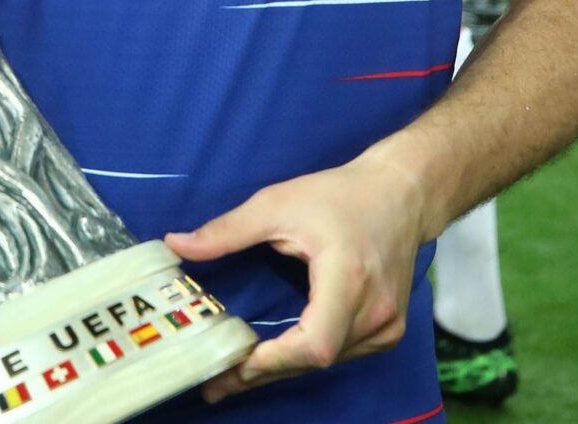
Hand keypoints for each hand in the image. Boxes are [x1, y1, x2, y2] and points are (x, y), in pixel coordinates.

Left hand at [165, 150, 425, 402]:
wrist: (402, 193)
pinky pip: (342, 354)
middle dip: (264, 372)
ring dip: (284, 367)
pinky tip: (277, 357)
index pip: (314, 344)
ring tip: (237, 373)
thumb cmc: (341, 195)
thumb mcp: (277, 203)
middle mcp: (375, 312)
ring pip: (328, 362)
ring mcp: (388, 326)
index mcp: (350, 280)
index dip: (273, 361)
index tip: (233, 364)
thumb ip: (227, 231)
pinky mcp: (390, 330)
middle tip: (217, 383)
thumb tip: (176, 244)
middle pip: (315, 359)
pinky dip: (308, 357)